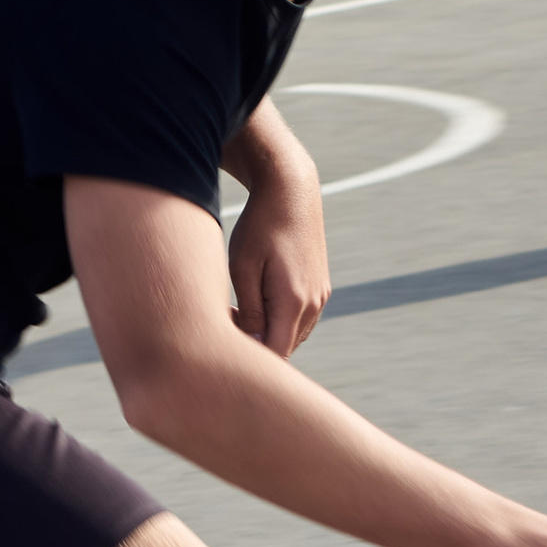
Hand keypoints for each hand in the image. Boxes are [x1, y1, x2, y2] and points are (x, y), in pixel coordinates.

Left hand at [228, 152, 330, 355]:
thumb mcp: (242, 268)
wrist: (291, 192)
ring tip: (241, 307)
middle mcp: (313, 304)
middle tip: (229, 318)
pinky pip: (301, 320)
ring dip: (269, 332)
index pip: (275, 353)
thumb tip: (254, 345)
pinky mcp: (321, 289)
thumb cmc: (259, 227)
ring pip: (293, 335)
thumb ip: (249, 312)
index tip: (225, 334)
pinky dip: (280, 320)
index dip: (249, 355)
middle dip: (256, 344)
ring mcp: (320, 297)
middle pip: (285, 348)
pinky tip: (260, 299)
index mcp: (293, 302)